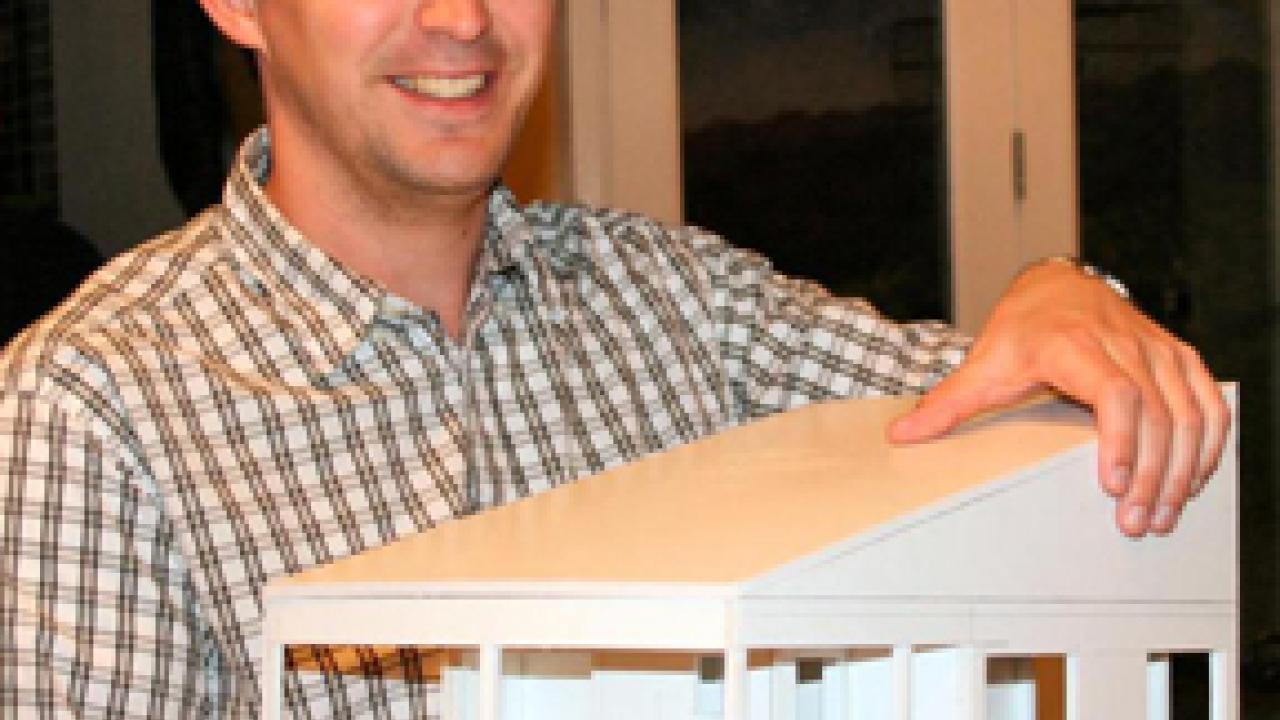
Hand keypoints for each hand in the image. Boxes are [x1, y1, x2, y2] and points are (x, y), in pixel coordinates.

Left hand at [887, 259, 1229, 536]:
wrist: (1058, 286)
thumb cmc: (1024, 327)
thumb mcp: (984, 363)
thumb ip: (949, 403)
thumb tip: (902, 435)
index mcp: (1075, 345)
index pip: (1115, 393)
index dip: (1120, 440)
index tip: (1112, 484)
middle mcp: (1124, 344)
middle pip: (1156, 414)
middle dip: (1151, 475)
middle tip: (1136, 521)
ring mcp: (1157, 349)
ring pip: (1189, 413)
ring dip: (1183, 469)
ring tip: (1162, 513)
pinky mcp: (1178, 357)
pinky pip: (1209, 402)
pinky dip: (1209, 444)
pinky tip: (1194, 479)